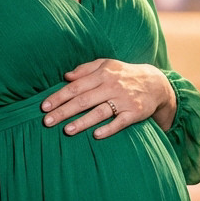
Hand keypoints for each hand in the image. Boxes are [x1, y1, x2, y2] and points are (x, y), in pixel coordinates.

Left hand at [40, 58, 175, 137]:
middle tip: (47, 122)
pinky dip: (108, 129)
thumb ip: (85, 69)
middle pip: (84, 100)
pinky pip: (120, 122)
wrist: (155, 83)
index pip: (76, 86)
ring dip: (82, 122)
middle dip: (64, 111)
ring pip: (100, 112)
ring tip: (67, 130)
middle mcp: (112, 86)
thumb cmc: (124, 75)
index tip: (44, 107)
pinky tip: (96, 135)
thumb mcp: (106, 65)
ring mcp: (124, 100)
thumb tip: (66, 76)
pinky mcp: (134, 113)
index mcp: (102, 74)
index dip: (59, 97)